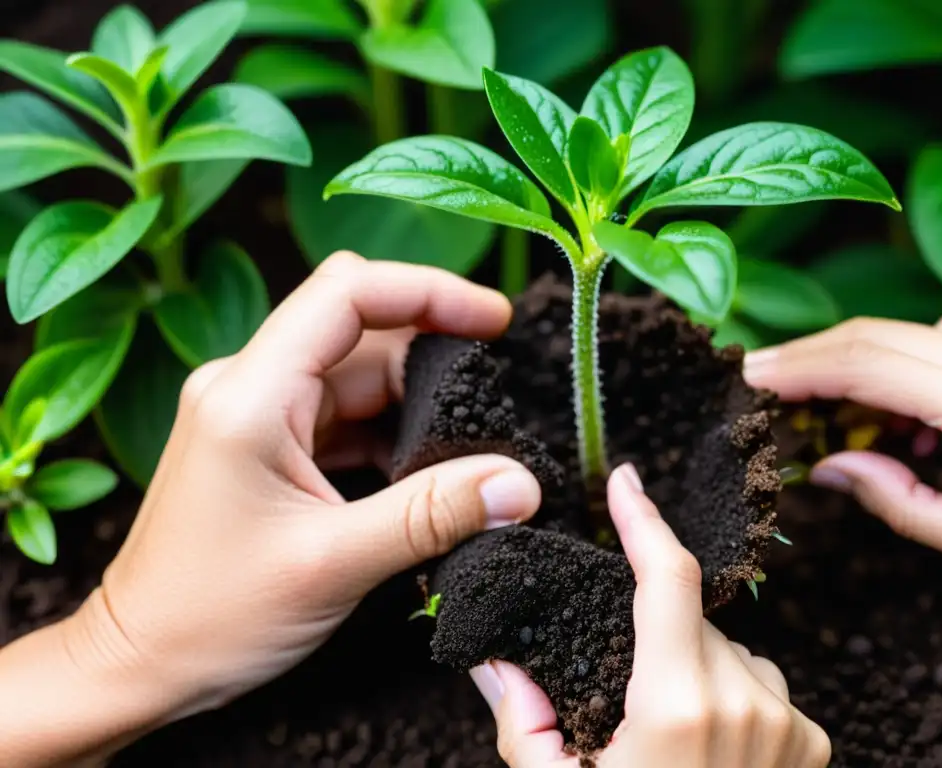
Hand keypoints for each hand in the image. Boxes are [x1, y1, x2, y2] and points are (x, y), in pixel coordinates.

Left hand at [17, 253, 542, 763]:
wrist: (139, 664)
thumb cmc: (210, 617)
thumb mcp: (333, 564)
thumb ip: (432, 515)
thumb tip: (518, 485)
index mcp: (250, 395)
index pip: (348, 294)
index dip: (430, 292)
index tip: (496, 321)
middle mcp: (248, 386)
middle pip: (360, 329)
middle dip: (433, 353)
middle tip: (493, 397)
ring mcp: (256, 413)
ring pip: (357, 373)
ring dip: (417, 401)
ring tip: (467, 449)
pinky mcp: (268, 443)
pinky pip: (344, 414)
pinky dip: (391, 432)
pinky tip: (426, 473)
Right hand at [471, 465, 829, 767]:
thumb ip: (520, 717)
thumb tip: (491, 656)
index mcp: (678, 707)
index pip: (665, 578)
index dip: (642, 519)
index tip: (625, 482)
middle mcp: (745, 704)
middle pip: (689, 618)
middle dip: (650, 631)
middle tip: (620, 691)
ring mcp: (787, 725)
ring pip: (727, 648)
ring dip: (694, 662)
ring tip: (667, 732)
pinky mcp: (812, 744)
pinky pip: (760, 682)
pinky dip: (730, 692)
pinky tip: (708, 745)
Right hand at [744, 303, 941, 576]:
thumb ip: (900, 502)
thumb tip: (828, 467)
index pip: (864, 364)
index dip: (795, 367)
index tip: (745, 377)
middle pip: (874, 335)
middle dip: (808, 359)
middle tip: (759, 383)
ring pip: (907, 331)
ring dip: (863, 368)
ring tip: (858, 427)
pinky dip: (912, 365)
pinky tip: (916, 418)